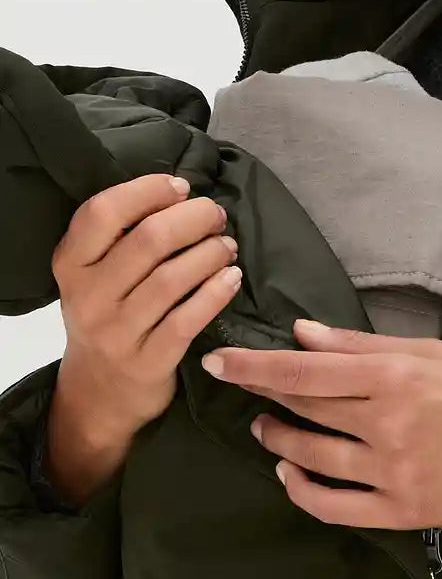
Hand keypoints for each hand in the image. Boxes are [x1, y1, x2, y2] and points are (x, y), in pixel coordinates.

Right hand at [52, 173, 241, 440]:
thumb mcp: (95, 275)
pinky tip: (232, 277)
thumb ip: (122, 236)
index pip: (103, 212)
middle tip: (217, 216)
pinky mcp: (148, 362)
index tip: (182, 187)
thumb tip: (182, 193)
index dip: (147, 190)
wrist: (99, 391)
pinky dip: (216, 292)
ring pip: (172, 278)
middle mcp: (87, 297)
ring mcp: (117, 333)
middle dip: (193, 219)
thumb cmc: (108, 315)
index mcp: (71, 264)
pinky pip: (189, 319)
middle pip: (149, 240)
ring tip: (227, 245)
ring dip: (210, 253)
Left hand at [201, 321, 441, 529]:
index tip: (218, 361)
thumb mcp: (436, 353)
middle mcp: (387, 424)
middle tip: (244, 388)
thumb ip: (365, 346)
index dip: (254, 366)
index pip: (304, 371)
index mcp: (396, 377)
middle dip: (264, 397)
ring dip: (277, 440)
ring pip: (311, 456)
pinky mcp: (402, 512)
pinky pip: (333, 506)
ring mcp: (392, 472)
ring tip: (264, 429)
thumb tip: (304, 335)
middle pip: (304, 409)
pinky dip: (302, 490)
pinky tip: (289, 473)